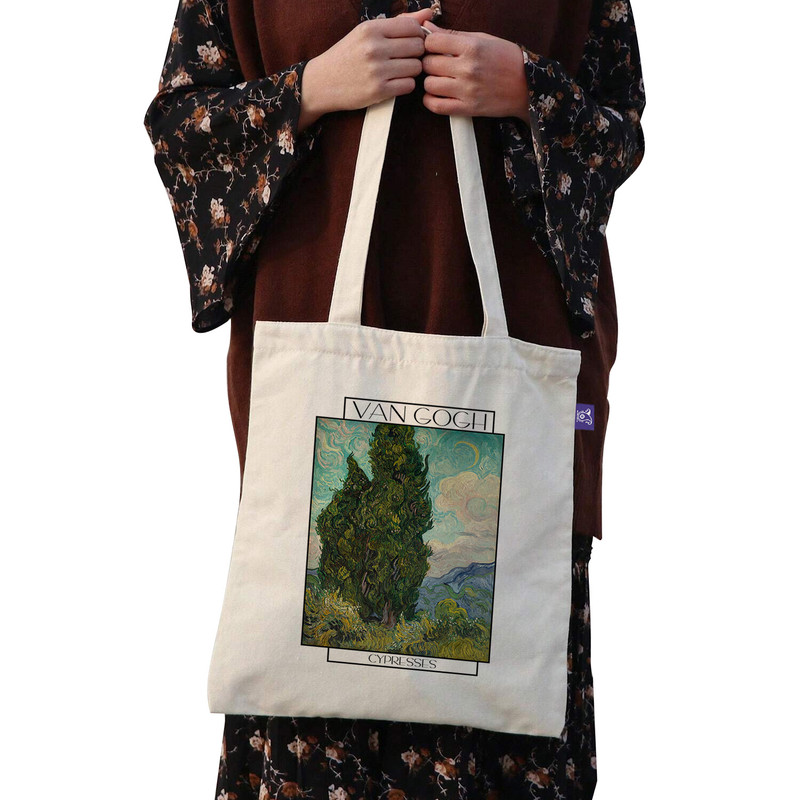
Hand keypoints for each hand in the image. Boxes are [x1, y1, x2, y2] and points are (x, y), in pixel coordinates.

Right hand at [299, 9, 433, 130]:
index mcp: (371, 29)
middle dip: (416, 53)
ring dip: (412, 70)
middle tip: (405, 58)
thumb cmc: (347, 56)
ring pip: (416, 67)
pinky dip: (406, 85)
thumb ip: (398, 23)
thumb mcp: (367, 33)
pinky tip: (395, 83)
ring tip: (398, 71)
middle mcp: (374, 48)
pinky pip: (409, 85)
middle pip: (418, 47)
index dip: (417, 35)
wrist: (322, 83)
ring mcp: (376, 70)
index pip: (412, 26)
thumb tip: (428, 14)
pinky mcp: (378, 91)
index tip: (410, 42)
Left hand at [420, 21, 530, 124]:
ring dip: (430, 82)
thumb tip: (426, 27)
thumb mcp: (483, 39)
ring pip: (429, 84)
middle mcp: (468, 68)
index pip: (432, 42)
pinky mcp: (468, 108)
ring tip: (439, 80)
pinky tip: (436, 95)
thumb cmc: (506, 59)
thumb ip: (453, 34)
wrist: (527, 86)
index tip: (435, 48)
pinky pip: (437, 106)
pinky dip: (430, 101)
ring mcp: (467, 90)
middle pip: (429, 64)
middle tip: (438, 65)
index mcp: (472, 47)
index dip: (430, 44)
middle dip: (430, 63)